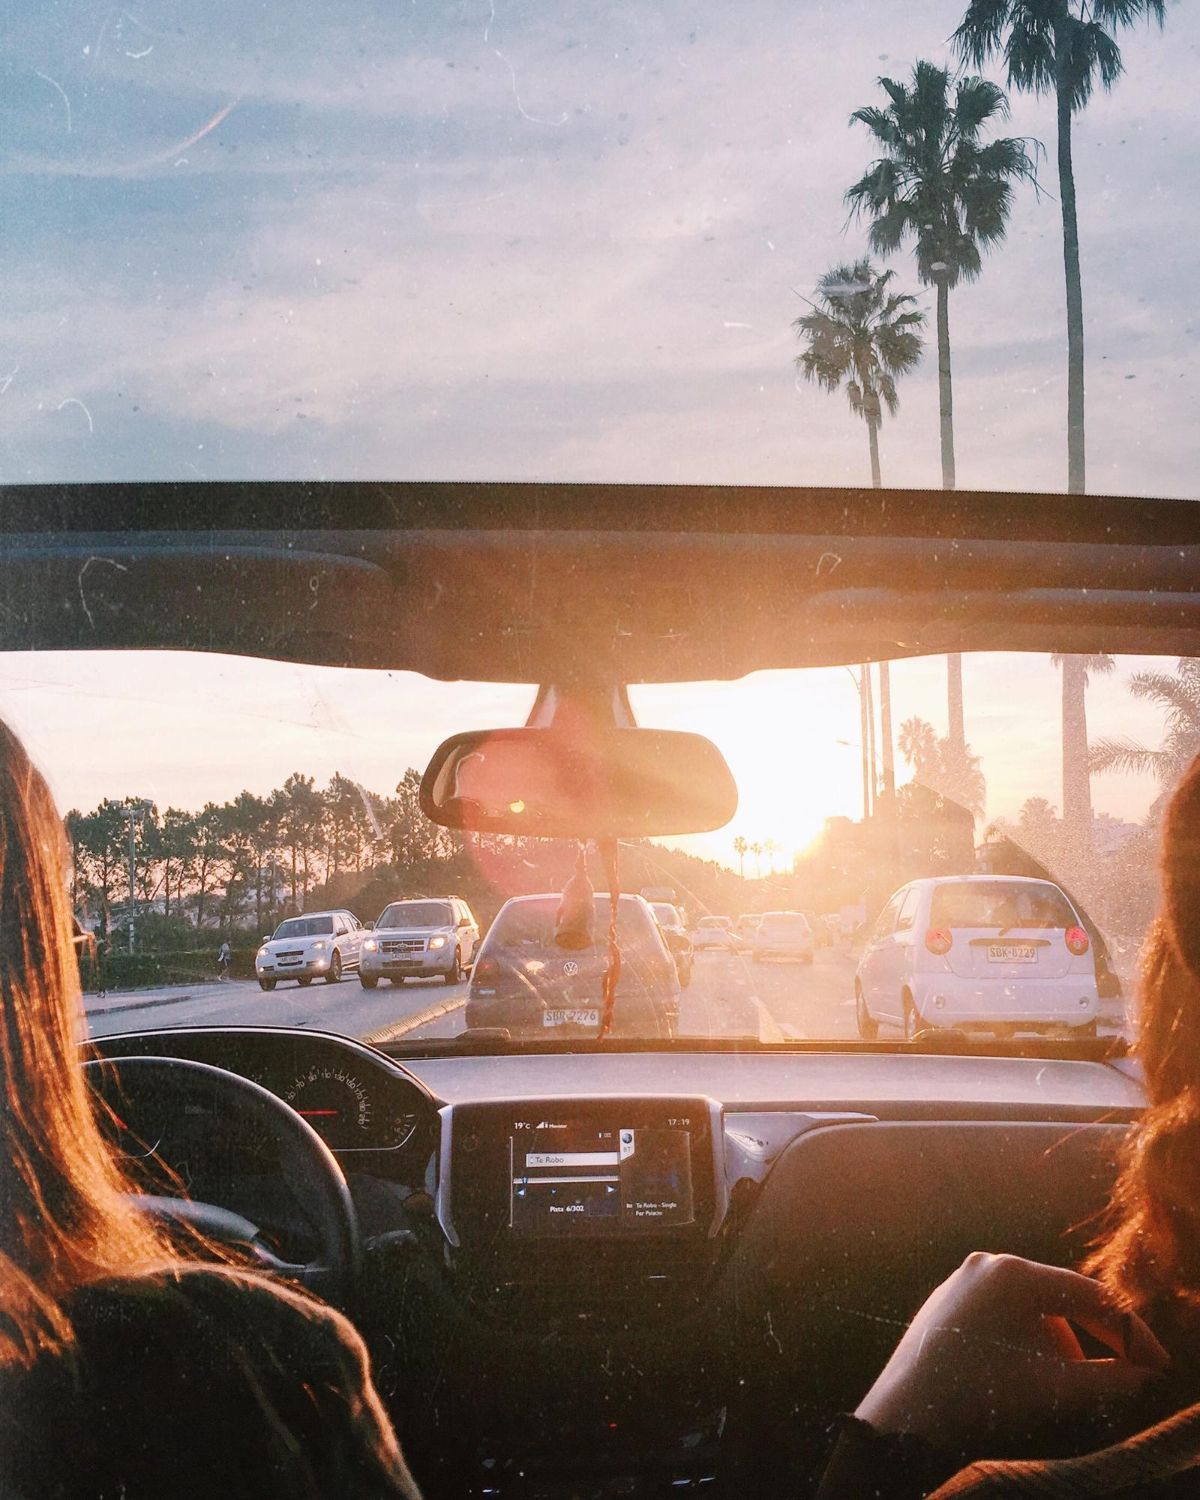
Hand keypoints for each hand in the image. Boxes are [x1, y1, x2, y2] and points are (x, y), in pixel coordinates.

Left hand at [856, 1252, 1168, 1450]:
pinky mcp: (945, 1304)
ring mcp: (961, 1282)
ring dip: (1058, 1346)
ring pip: (1029, 1311)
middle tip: (1126, 1371)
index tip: (1155, 1364)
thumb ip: (1111, 1378)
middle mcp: (986, 1264)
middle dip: (1095, 1339)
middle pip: (1060, 1299)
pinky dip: (1024, 1344)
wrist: (908, 1416)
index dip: (1129, 1332)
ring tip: (1064, 1384)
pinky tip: (1027, 1375)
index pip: (1090, 1296)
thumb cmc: (983, 1396)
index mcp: (1014, 1273)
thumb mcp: (1059, 1388)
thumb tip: (1141, 1372)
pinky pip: (998, 1318)